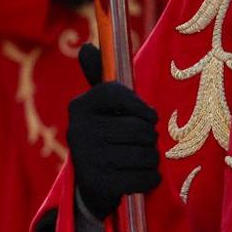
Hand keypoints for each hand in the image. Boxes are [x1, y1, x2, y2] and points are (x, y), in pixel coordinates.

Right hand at [67, 46, 160, 221]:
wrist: (90, 184)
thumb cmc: (106, 135)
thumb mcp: (101, 106)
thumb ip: (99, 75)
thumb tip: (85, 48)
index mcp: (80, 106)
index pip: (118, 94)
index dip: (141, 107)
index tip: (148, 117)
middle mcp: (79, 130)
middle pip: (140, 129)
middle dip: (150, 138)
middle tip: (142, 143)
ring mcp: (87, 158)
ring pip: (146, 154)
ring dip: (152, 159)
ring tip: (141, 159)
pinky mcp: (99, 184)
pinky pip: (144, 177)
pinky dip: (150, 179)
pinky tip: (140, 176)